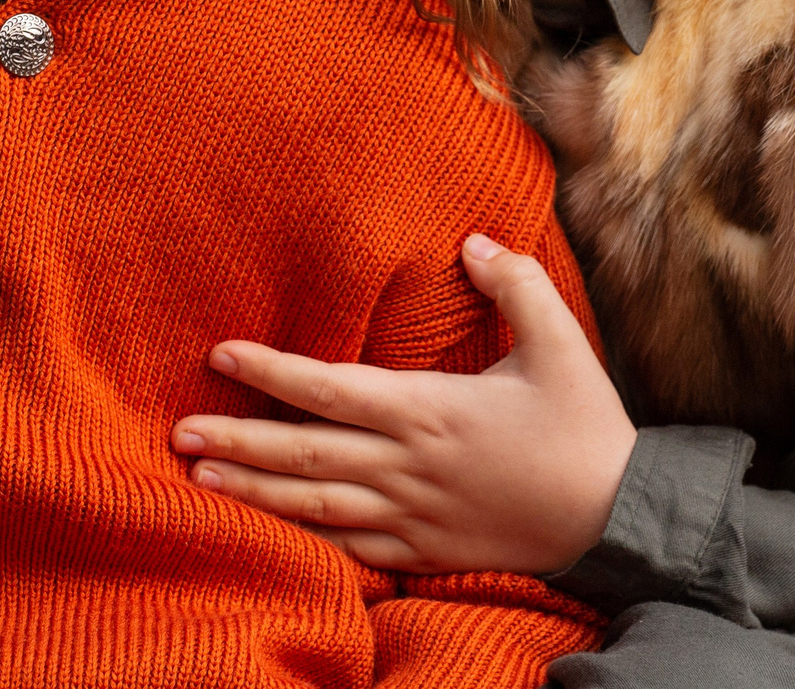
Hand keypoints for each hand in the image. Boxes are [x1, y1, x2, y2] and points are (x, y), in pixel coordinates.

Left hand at [172, 234, 635, 575]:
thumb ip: (516, 285)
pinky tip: (268, 530)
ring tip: (198, 476)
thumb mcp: (561, 344)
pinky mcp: (424, 552)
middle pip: (303, 453)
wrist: (617, 518)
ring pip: (313, 505)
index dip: (271, 371)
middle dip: (236, 438)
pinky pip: (349, 549)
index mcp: (431, 410)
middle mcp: (408, 466)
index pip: (330, 389)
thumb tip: (474, 241)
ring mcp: (412, 516)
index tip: (221, 354)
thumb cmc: (587, 428)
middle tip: (177, 430)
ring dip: (251, 490)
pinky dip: (302, 539)